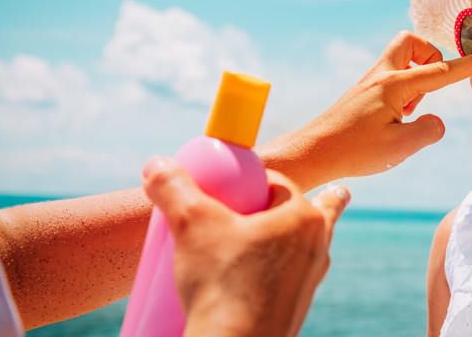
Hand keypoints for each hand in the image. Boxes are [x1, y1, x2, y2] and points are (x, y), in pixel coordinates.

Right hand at [141, 156, 349, 336]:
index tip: (231, 185)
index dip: (253, 179)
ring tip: (299, 231)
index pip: (278, 182)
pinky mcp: (295, 307)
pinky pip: (293, 277)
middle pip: (307, 212)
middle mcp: (316, 247)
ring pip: (304, 246)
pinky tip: (271, 275)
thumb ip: (173, 189)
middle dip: (308, 201)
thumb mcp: (190, 225)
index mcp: (303, 218)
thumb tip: (155, 164)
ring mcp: (309, 280)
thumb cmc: (222, 285)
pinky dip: (284, 269)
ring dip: (297, 237)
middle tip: (307, 195)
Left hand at [257, 31, 471, 190]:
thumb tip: (437, 121)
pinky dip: (403, 90)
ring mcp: (369, 82)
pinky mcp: (363, 93)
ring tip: (409, 112)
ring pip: (400, 58)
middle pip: (411, 42)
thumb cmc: (354, 151)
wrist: (313, 152)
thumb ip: (429, 131)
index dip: (470, 64)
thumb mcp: (400, 147)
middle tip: (430, 88)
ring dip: (416, 77)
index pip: (441, 71)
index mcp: (394, 85)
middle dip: (430, 56)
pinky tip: (395, 119)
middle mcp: (381, 76)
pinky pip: (391, 76)